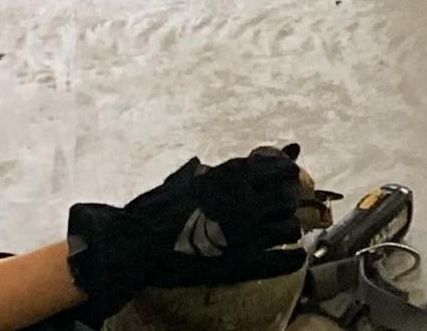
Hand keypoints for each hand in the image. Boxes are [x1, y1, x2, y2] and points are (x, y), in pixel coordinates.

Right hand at [68, 146, 329, 316]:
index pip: (277, 167)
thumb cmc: (148, 213)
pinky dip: (291, 257)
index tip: (288, 175)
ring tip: (280, 231)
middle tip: (283, 205)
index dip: (285, 171)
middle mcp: (244, 200)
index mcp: (230, 176)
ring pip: (289, 226)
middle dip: (288, 199)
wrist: (133, 247)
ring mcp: (246, 232)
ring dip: (286, 228)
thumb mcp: (174, 184)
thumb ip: (194, 174)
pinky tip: (292, 257)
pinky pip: (284, 259)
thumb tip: (199, 164)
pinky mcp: (243, 262)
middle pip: (288, 195)